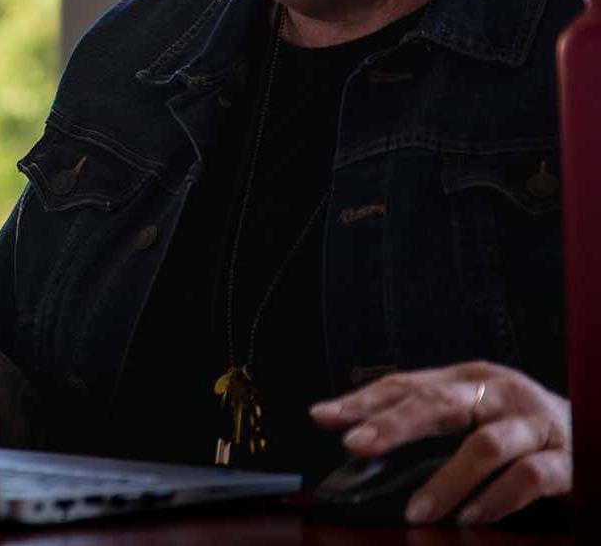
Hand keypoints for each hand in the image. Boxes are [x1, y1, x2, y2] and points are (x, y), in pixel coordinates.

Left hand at [309, 361, 570, 524]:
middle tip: (357, 446)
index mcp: (470, 378)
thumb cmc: (522, 428)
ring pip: (484, 445)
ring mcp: (534, 424)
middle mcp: (500, 393)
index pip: (407, 385)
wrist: (594, 433)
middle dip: (393, 424)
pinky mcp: (566, 459)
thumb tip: (360, 443)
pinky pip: (530, 477)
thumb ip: (428, 424)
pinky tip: (471, 518)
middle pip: (439, 403)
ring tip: (417, 511)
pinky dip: (497, 499)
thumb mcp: (475, 414)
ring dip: (446, 480)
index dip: (364, 400)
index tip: (323, 416)